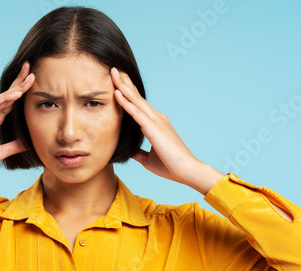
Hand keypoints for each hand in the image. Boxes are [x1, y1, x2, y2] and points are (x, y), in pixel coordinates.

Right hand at [0, 62, 34, 173]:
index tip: (33, 81)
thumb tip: (30, 144)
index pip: (11, 102)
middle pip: (8, 94)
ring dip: (17, 86)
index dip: (21, 91)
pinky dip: (5, 98)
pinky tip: (17, 93)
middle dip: (20, 81)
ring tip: (30, 76)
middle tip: (31, 67)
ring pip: (3, 96)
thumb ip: (14, 147)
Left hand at [110, 67, 222, 194]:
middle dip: (125, 82)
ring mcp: (156, 121)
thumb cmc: (170, 166)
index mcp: (156, 123)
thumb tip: (129, 150)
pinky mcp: (153, 128)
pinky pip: (136, 112)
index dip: (128, 92)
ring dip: (123, 86)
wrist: (187, 171)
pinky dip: (126, 102)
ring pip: (135, 100)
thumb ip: (138, 152)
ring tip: (113, 73)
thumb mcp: (148, 159)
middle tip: (114, 69)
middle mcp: (156, 118)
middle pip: (136, 97)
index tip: (118, 81)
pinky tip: (117, 93)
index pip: (139, 104)